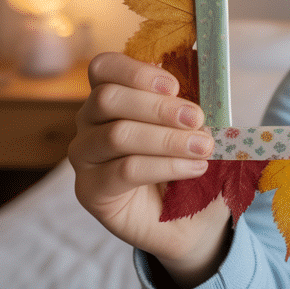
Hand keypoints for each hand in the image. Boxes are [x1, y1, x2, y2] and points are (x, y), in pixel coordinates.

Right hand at [68, 52, 230, 288]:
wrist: (192, 220)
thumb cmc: (191, 163)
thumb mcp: (197, 126)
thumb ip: (193, 99)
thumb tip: (204, 70)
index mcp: (113, 97)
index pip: (103, 68)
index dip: (136, 71)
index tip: (174, 85)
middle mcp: (90, 123)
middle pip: (108, 98)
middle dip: (159, 107)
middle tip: (198, 119)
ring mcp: (85, 157)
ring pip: (117, 134)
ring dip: (167, 139)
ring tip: (203, 148)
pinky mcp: (90, 191)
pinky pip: (125, 170)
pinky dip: (166, 165)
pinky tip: (194, 168)